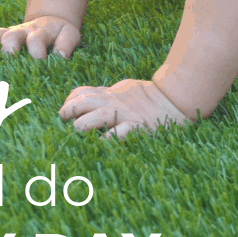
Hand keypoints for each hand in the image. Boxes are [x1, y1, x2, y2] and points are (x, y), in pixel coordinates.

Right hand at [0, 16, 80, 59]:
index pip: (36, 41)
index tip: (39, 64)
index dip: (37, 53)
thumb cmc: (60, 33)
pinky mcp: (2, 35)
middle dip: (8, 48)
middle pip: (11, 36)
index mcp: (40, 33)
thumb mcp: (70, 35)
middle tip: (8, 61)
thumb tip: (60, 56)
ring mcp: (10, 33)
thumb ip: (66, 44)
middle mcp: (22, 32)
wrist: (51, 20)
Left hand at [59, 79, 192, 138]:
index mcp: (109, 94)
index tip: (64, 111)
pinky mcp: (137, 128)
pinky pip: (120, 134)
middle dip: (69, 110)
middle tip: (62, 119)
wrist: (174, 100)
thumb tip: (84, 98)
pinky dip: (108, 139)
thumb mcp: (123, 90)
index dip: (69, 100)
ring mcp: (125, 115)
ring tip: (76, 131)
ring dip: (83, 124)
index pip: (82, 92)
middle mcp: (114, 103)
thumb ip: (105, 95)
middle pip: (85, 101)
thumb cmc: (147, 98)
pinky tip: (99, 146)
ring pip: (98, 116)